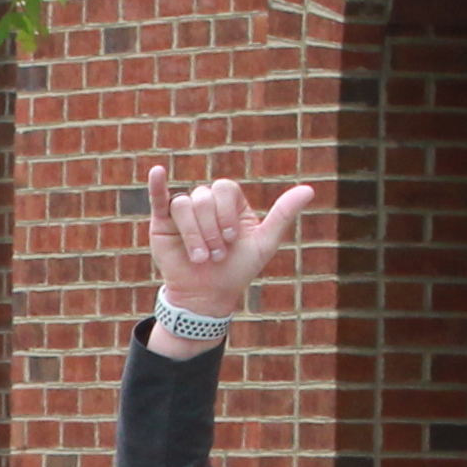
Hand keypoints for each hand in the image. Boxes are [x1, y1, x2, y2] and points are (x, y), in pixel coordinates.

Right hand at [147, 168, 314, 318]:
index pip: (225, 188)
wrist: (208, 295)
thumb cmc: (237, 270)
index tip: (232, 238)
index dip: (227, 213)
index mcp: (229, 203)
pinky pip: (159, 198)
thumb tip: (310, 189)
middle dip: (211, 230)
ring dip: (194, 235)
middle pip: (204, 197)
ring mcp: (183, 212)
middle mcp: (206, 203)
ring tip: (201, 259)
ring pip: (183, 205)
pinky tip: (157, 172)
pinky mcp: (162, 223)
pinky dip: (157, 186)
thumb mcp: (264, 243)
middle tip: (216, 255)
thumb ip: (283, 215)